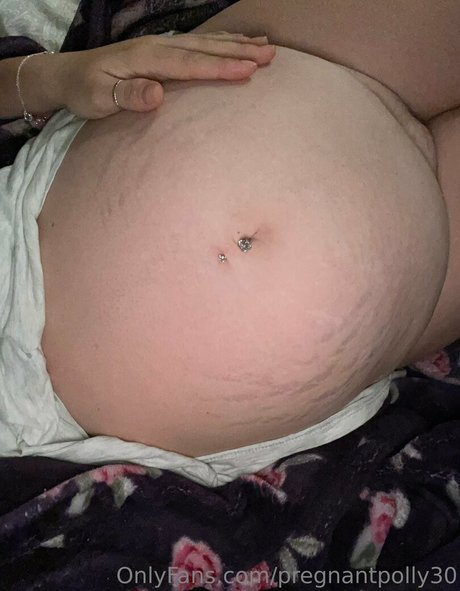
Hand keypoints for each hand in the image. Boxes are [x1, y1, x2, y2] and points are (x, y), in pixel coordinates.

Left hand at [57, 32, 275, 118]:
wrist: (69, 74)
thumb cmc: (85, 92)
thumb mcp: (98, 98)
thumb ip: (128, 96)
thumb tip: (158, 93)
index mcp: (145, 59)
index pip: (189, 64)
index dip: (220, 66)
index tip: (248, 69)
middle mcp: (157, 47)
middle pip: (205, 48)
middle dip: (239, 51)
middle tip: (271, 55)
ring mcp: (161, 46)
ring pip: (205, 43)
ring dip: (236, 44)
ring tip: (265, 46)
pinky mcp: (162, 51)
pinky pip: (197, 45)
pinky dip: (219, 44)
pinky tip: (234, 45)